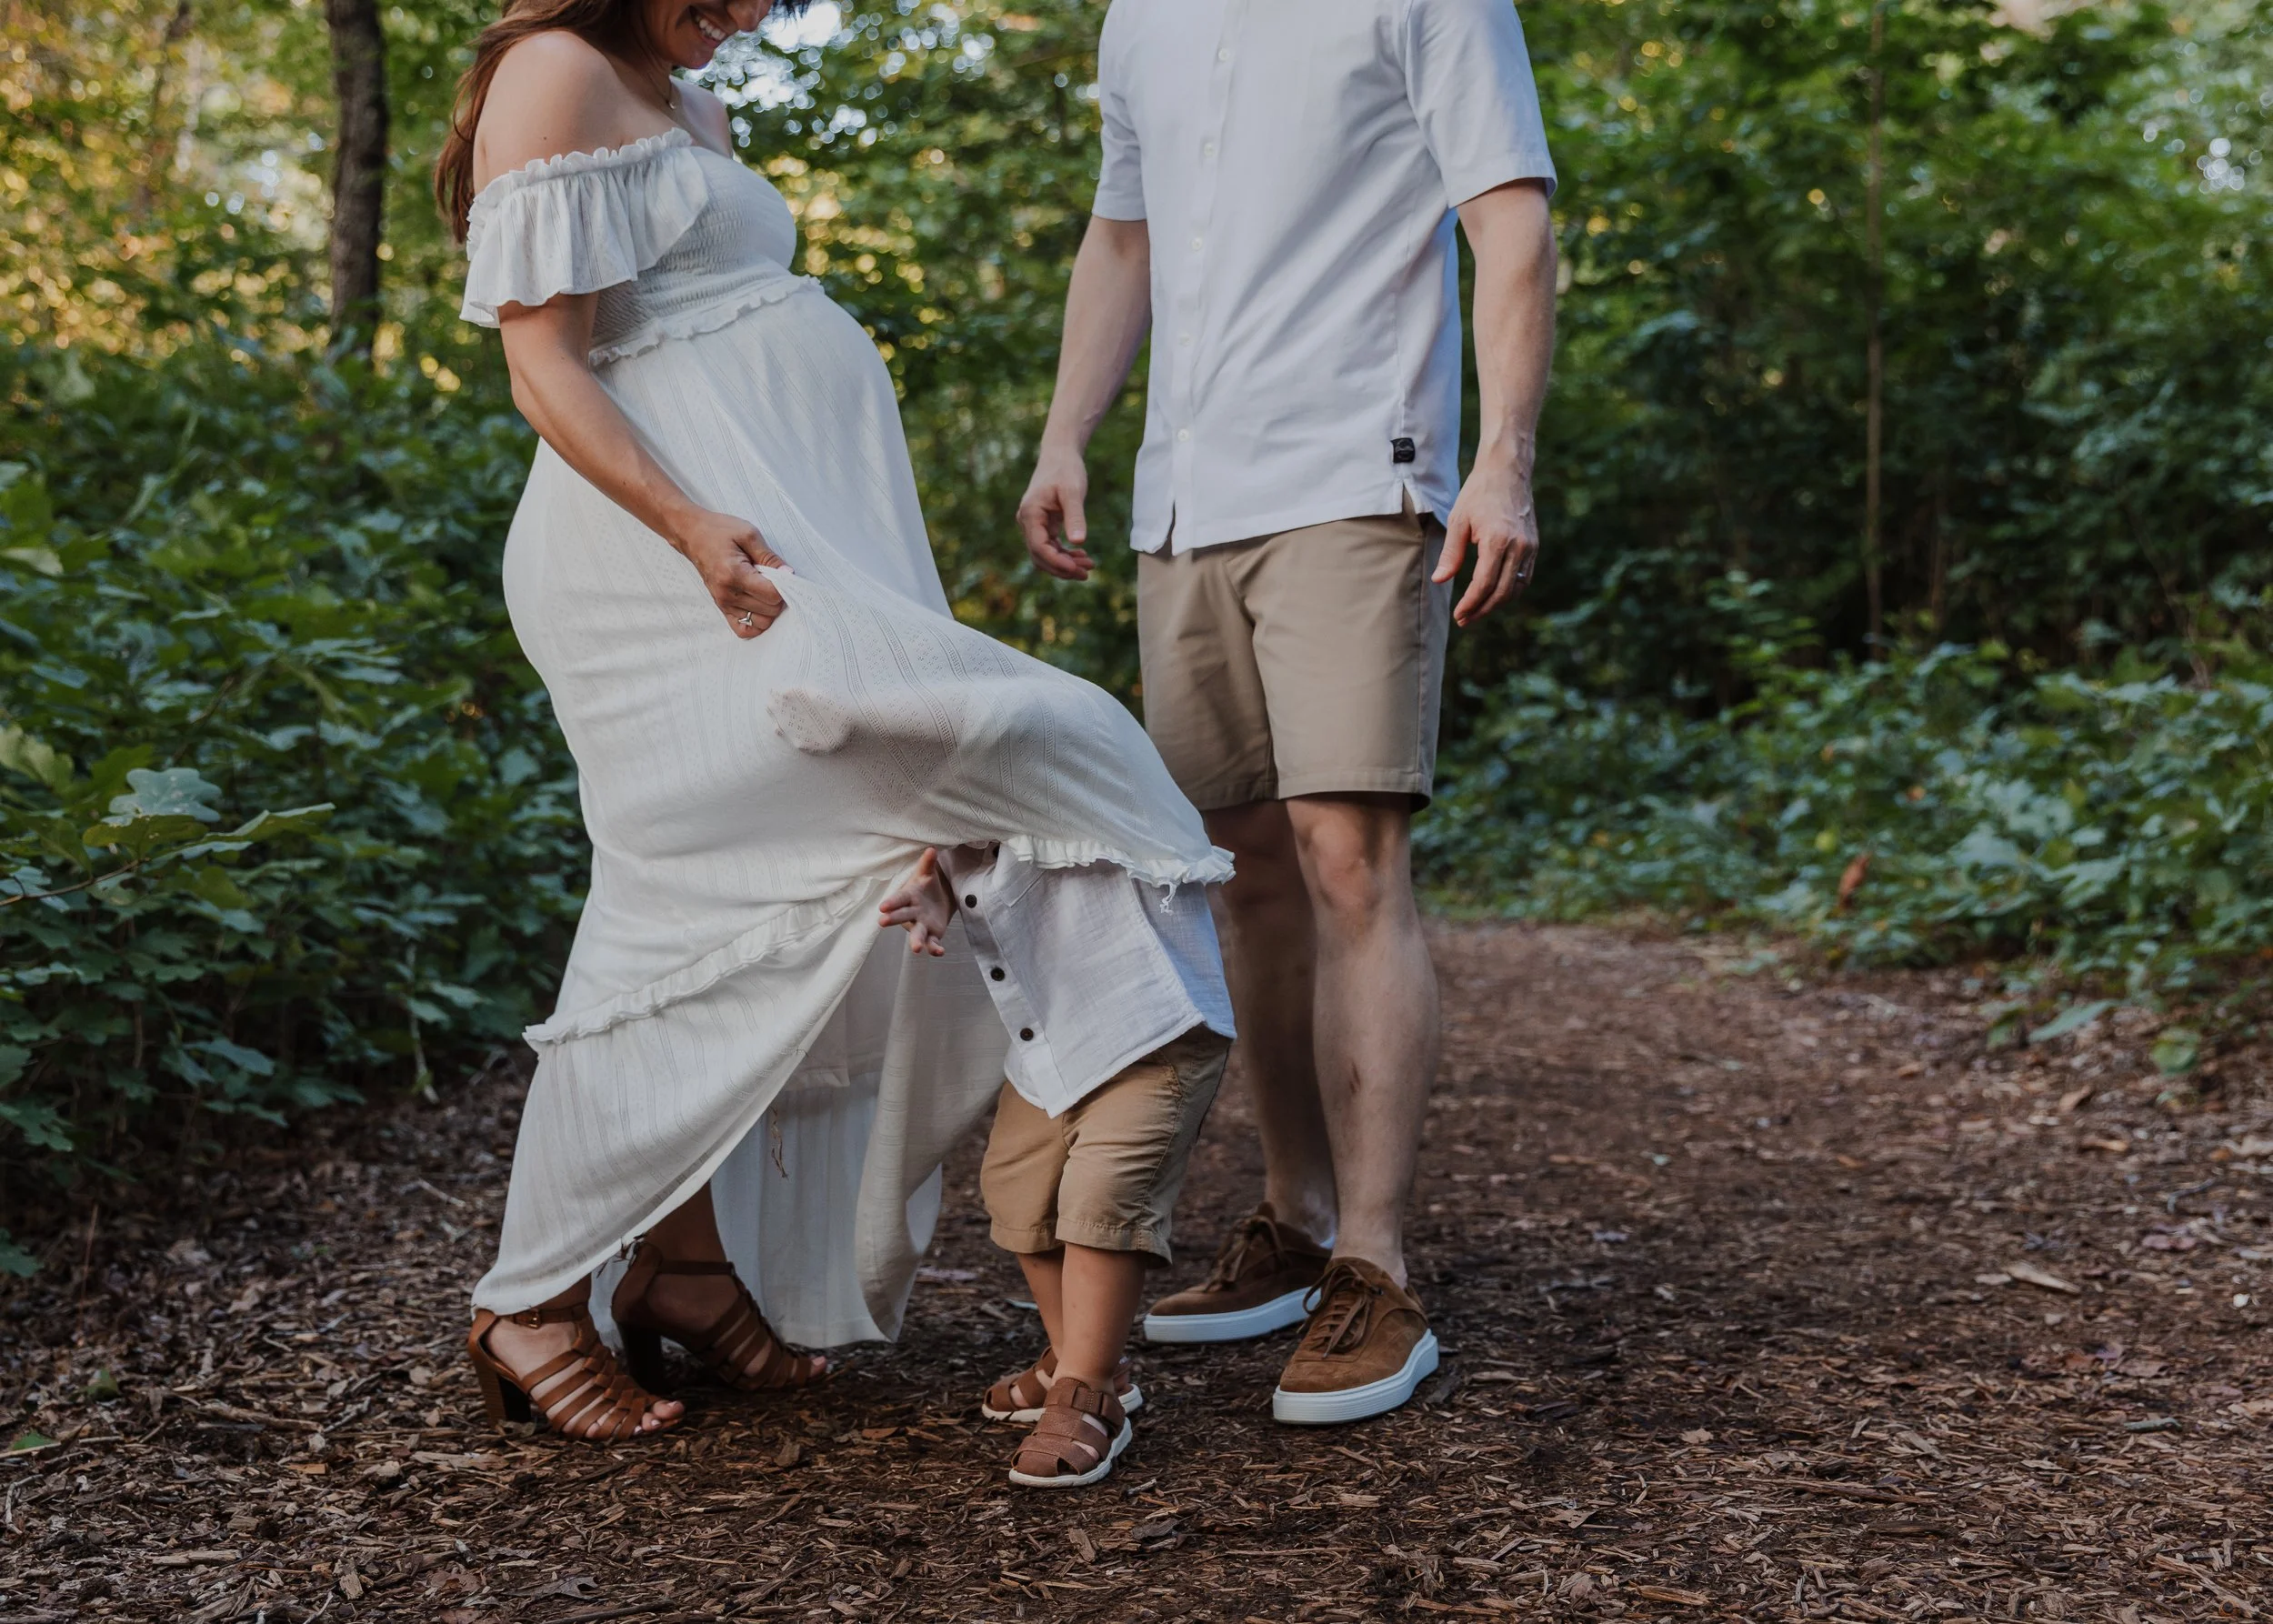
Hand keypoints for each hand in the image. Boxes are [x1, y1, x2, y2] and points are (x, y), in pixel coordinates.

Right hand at [673, 508, 789, 638]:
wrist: (692, 534)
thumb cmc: (718, 531)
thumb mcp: (749, 534)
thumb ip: (770, 557)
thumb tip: (788, 575)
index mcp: (734, 574)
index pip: (772, 595)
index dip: (783, 586)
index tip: (781, 574)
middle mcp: (727, 593)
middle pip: (770, 611)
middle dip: (777, 596)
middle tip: (772, 580)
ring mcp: (723, 603)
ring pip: (761, 622)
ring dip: (769, 609)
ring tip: (763, 590)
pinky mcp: (721, 607)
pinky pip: (744, 630)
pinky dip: (755, 622)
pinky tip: (758, 606)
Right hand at [877, 847, 956, 955]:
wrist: (937, 900)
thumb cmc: (926, 886)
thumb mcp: (926, 874)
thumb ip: (928, 864)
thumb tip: (932, 849)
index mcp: (908, 896)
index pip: (898, 899)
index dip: (891, 902)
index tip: (882, 906)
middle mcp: (911, 912)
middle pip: (902, 916)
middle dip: (893, 918)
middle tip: (882, 922)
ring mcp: (921, 925)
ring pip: (917, 934)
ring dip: (915, 941)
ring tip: (915, 948)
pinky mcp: (931, 934)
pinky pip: (932, 943)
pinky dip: (934, 948)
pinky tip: (939, 952)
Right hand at [1017, 440, 1094, 580]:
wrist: (1060, 454)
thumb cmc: (1066, 469)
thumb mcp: (1073, 492)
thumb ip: (1075, 516)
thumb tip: (1079, 542)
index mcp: (1030, 514)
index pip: (1039, 548)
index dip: (1057, 563)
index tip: (1077, 570)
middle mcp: (1027, 522)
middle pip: (1040, 556)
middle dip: (1063, 568)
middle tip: (1087, 573)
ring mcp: (1033, 524)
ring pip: (1045, 554)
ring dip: (1065, 564)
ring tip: (1089, 567)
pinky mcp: (1042, 525)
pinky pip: (1050, 547)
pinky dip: (1065, 554)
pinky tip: (1082, 556)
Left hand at [1433, 438, 1539, 626]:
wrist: (1507, 471)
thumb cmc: (1479, 493)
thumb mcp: (1458, 521)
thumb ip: (1451, 554)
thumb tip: (1440, 580)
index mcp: (1497, 540)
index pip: (1484, 584)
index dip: (1471, 604)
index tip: (1459, 615)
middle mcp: (1518, 546)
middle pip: (1502, 592)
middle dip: (1482, 610)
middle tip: (1465, 620)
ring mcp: (1530, 547)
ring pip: (1516, 588)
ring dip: (1497, 604)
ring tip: (1477, 610)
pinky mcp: (1534, 545)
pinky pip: (1524, 577)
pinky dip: (1510, 591)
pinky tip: (1494, 595)